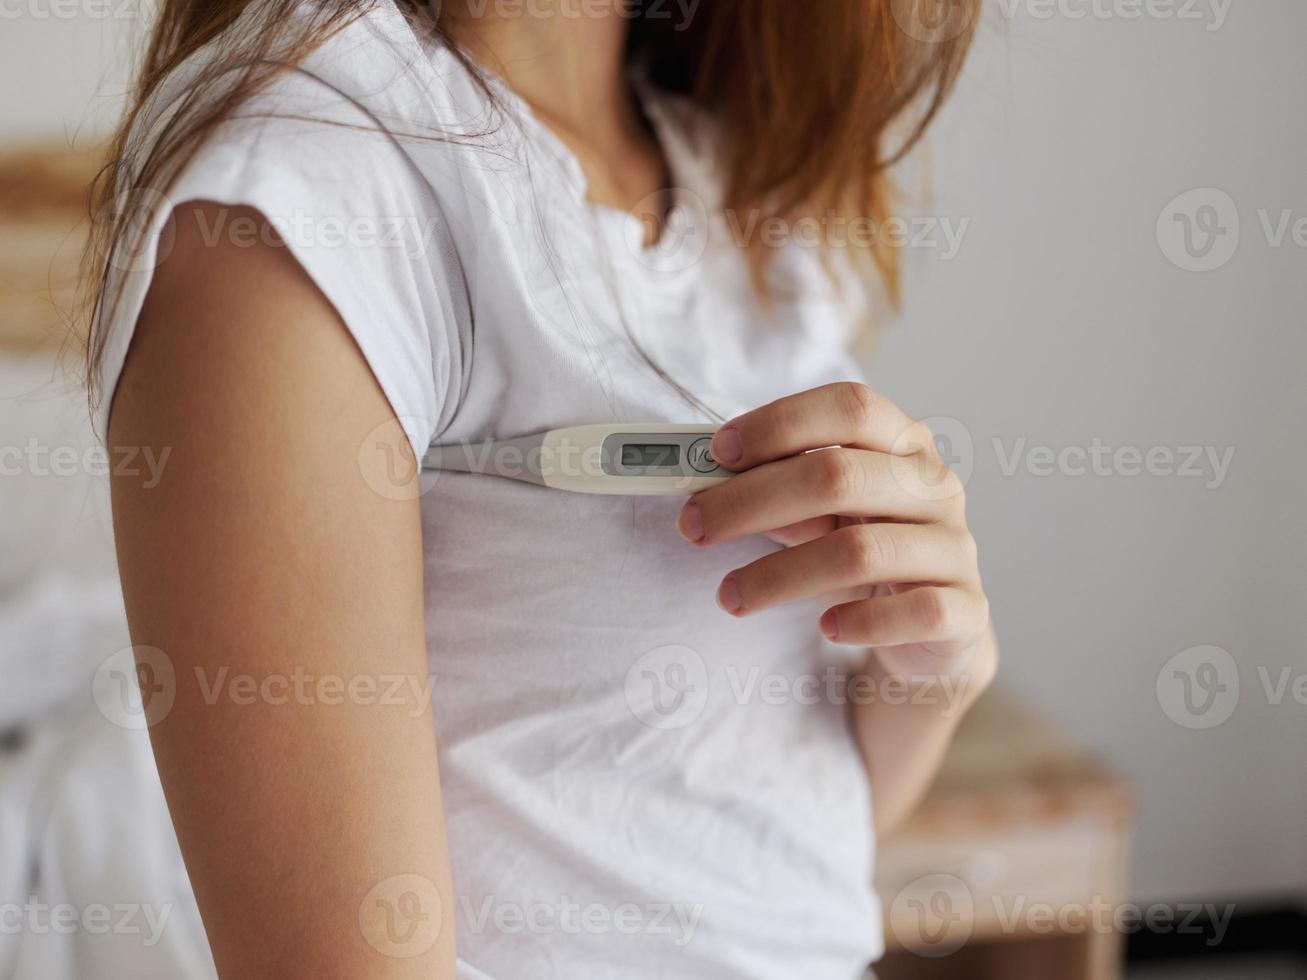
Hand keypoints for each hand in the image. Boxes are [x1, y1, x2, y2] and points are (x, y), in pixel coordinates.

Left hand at [676, 383, 992, 675]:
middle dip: (752, 501)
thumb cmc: (865, 548)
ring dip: (779, 575)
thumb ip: (781, 496)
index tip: (718, 452)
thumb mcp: (822, 514)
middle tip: (693, 527)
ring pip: (860, 551)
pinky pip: (913, 611)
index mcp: (902, 443)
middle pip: (839, 476)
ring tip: (729, 596)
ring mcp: (954, 547)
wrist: (935, 628)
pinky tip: (824, 628)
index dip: (781, 423)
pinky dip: (860, 619)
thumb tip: (716, 492)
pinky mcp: (964, 609)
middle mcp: (935, 486)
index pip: (850, 407)